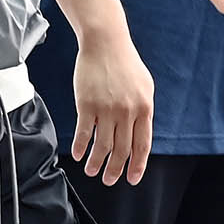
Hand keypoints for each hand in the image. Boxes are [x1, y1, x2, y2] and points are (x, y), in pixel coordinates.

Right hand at [72, 33, 154, 183]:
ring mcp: (107, 108)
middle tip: (109, 180)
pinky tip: (78, 155)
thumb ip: (143, 111)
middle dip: (115, 170)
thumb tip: (138, 135)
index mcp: (144, 108)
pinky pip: (84, 132)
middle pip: (122, 149)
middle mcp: (127, 111)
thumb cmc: (125, 63)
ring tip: (92, 171)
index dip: (137, 165)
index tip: (132, 178)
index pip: (142, 145)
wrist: (106, 42)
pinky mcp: (87, 104)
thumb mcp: (144, 86)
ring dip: (96, 163)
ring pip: (102, 145)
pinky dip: (81, 147)